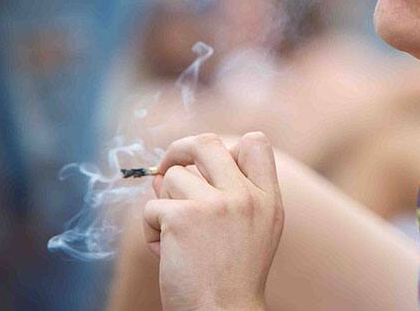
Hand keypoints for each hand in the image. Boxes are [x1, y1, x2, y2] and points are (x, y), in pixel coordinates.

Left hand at [143, 132, 282, 310]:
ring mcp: (216, 204)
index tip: (212, 164)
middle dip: (179, 150)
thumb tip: (173, 170)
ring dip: (165, 204)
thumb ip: (225, 195)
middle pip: (207, 143)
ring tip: (177, 238)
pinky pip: (152, 206)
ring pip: (173, 178)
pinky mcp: (183, 217)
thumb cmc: (232, 277)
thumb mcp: (251, 231)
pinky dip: (151, 230)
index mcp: (268, 198)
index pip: (256, 142)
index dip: (229, 146)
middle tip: (168, 166)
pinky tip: (167, 253)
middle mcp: (245, 195)